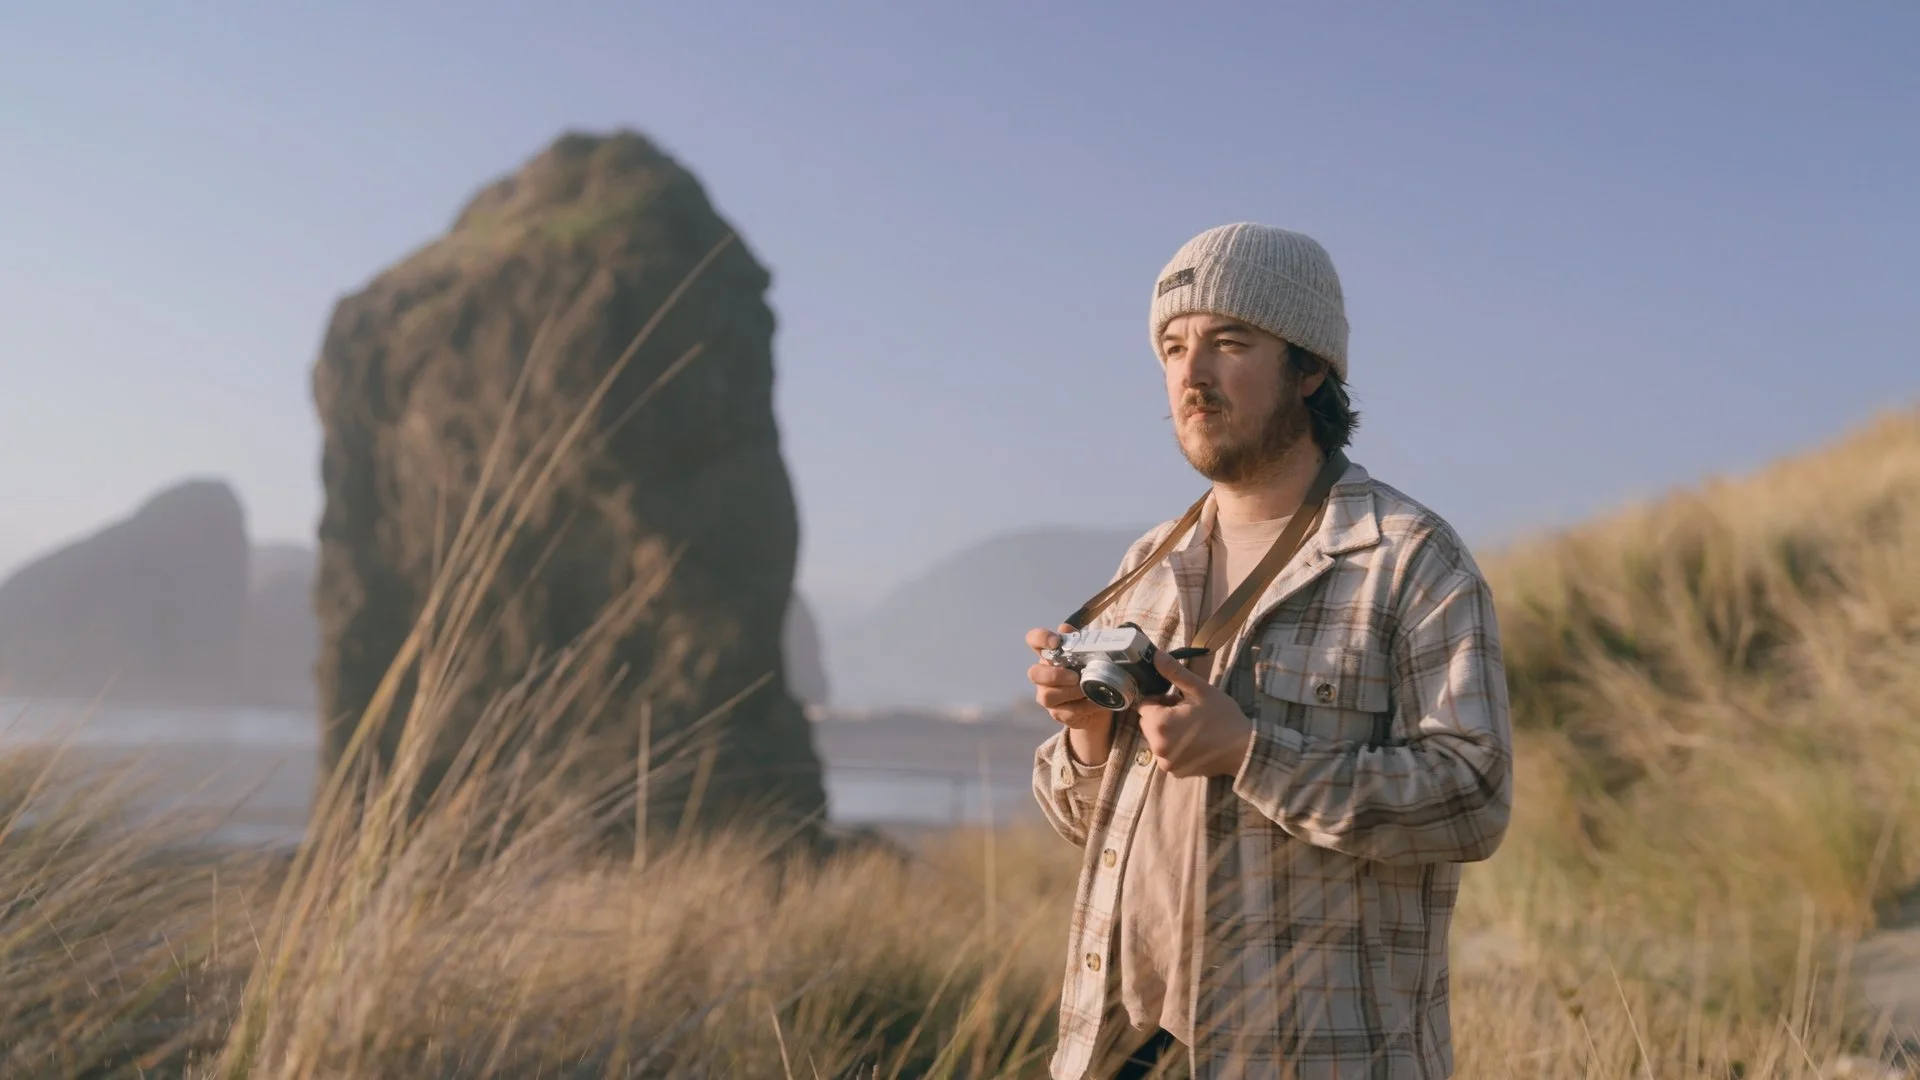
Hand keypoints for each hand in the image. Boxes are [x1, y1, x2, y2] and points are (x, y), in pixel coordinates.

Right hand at [1026, 624, 1109, 730]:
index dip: (1040, 638)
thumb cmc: (1090, 671)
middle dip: (1054, 675)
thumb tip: (1065, 627)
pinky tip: (1096, 702)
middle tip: (1075, 676)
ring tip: (1087, 690)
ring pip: (1047, 696)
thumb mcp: (1089, 653)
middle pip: (1034, 673)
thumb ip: (1078, 639)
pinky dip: (1084, 707)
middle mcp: (1043, 675)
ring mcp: (1048, 695)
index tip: (1056, 642)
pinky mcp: (1057, 713)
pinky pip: (1066, 712)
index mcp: (1049, 654)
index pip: (1033, 639)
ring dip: (1070, 693)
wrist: (1099, 700)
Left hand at [1137, 649, 1254, 777]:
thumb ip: (1174, 672)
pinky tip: (1194, 741)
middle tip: (1186, 710)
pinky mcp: (1175, 772)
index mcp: (1160, 724)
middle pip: (1147, 722)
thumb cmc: (1223, 717)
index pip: (1144, 705)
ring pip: (1156, 738)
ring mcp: (1166, 762)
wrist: (1244, 749)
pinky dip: (1174, 746)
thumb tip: (1155, 654)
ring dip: (1167, 730)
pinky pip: (1166, 753)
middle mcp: (1157, 746)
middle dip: (1162, 714)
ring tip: (1192, 726)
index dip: (1159, 698)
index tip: (1178, 698)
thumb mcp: (1200, 690)